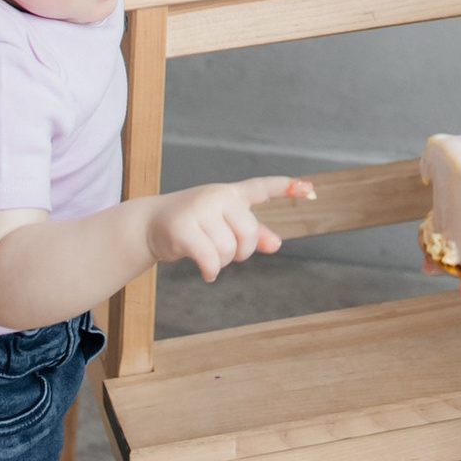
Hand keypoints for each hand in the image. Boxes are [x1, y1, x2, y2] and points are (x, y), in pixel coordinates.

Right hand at [147, 175, 313, 281]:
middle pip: (249, 233)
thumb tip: (277, 244)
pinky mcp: (183, 228)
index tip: (310, 188)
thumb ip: (253, 232)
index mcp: (231, 193)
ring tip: (209, 258)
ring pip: (229, 250)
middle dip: (242, 252)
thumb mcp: (223, 223)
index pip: (262, 187)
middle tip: (228, 255)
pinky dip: (211, 272)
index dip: (286, 187)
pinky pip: (210, 260)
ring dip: (223, 264)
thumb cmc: (193, 223)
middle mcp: (218, 196)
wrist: (150, 223)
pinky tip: (207, 273)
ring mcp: (200, 210)